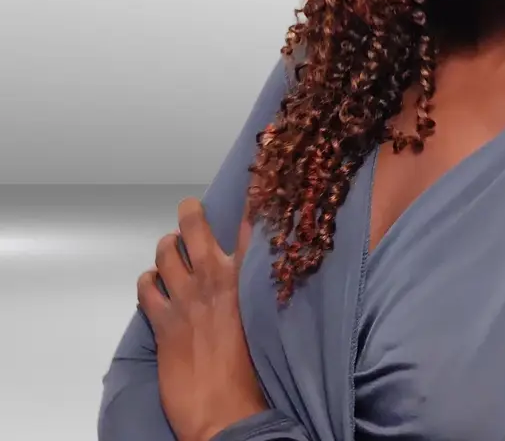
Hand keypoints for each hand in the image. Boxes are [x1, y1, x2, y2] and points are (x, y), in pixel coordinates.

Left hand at [137, 196, 268, 440]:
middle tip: (190, 210)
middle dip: (191, 212)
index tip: (254, 186)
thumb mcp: (265, 320)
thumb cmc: (253, 370)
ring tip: (171, 251)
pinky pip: (146, 287)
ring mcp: (185, 298)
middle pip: (195, 228)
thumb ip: (258, 290)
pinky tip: (154, 286)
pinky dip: (148, 281)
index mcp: (247, 278)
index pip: (250, 228)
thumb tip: (257, 273)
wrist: (225, 411)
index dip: (251, 203)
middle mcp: (215, 278)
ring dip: (167, 248)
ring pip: (165, 253)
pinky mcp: (162, 322)